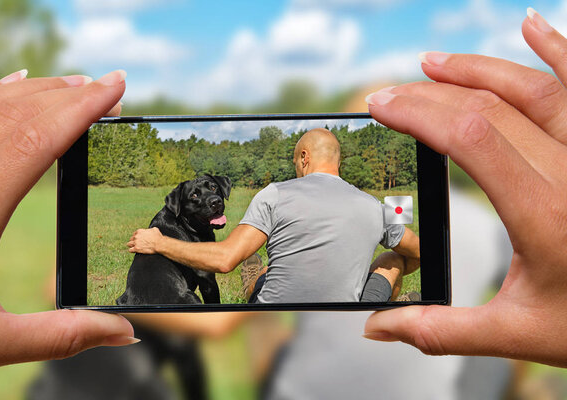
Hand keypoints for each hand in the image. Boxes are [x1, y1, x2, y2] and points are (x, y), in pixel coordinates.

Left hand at [0, 69, 136, 372]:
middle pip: (10, 115)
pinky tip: (11, 85)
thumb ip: (57, 334)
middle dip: (65, 95)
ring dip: (31, 91)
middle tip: (107, 86)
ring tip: (72, 85)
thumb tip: (123, 332)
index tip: (115, 88)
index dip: (79, 111)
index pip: (32, 143)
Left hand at [127, 227, 163, 253]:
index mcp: (139, 231)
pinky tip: (134, 251)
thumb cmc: (158, 237)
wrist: (159, 244)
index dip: (137, 236)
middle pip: (131, 239)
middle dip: (134, 241)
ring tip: (134, 247)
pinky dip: (132, 250)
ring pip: (129, 244)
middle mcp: (136, 236)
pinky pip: (130, 250)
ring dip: (131, 245)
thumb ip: (149, 229)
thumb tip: (150, 230)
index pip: (134, 234)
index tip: (139, 239)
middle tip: (138, 243)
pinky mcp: (136, 249)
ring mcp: (136, 243)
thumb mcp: (154, 229)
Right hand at [363, 8, 566, 366]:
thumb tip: (378, 328)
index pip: (470, 139)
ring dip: (476, 69)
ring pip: (535, 89)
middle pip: (490, 109)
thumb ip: (444, 331)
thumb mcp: (519, 334)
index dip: (418, 114)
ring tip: (431, 63)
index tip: (381, 107)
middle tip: (387, 94)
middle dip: (428, 95)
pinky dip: (558, 49)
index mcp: (545, 215)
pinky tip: (531, 24)